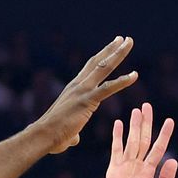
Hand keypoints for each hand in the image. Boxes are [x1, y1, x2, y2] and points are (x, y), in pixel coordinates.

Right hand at [32, 37, 137, 153]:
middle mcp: (78, 85)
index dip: (102, 57)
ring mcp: (82, 91)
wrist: (43, 136)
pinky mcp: (87, 100)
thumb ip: (74, 133)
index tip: (113, 46)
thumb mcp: (67, 132)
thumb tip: (74, 139)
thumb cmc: (52, 137)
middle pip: (98, 62)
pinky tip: (135, 76)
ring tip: (129, 42)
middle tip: (124, 38)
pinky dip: (122, 81)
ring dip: (118, 54)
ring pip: (104, 67)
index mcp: (73, 89)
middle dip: (112, 49)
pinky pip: (108, 88)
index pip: (90, 68)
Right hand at [98, 102, 177, 177]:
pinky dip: (117, 137)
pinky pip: (116, 150)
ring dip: (134, 126)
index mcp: (149, 173)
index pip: (158, 149)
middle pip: (144, 140)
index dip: (164, 135)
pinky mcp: (114, 171)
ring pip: (131, 142)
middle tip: (147, 106)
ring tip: (137, 110)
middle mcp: (137, 167)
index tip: (170, 121)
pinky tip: (119, 124)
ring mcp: (125, 168)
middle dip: (146, 123)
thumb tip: (173, 159)